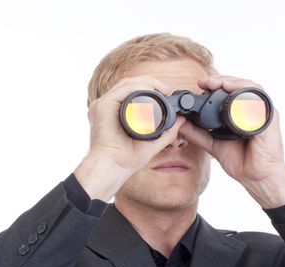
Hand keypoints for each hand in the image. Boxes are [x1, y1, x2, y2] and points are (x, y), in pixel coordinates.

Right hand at [74, 75, 185, 200]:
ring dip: (147, 82)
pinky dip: (138, 86)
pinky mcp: (102, 106)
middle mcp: (108, 106)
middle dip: (151, 82)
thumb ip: (167, 132)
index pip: (133, 90)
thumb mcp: (153, 142)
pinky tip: (151, 91)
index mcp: (116, 111)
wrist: (114, 167)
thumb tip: (182, 120)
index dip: (151, 87)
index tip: (167, 93)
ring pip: (128, 83)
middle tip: (167, 90)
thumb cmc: (127, 159)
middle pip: (131, 83)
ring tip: (163, 89)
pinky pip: (122, 89)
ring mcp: (104, 104)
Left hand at [179, 75, 284, 207]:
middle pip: (240, 85)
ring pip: (250, 87)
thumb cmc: (242, 161)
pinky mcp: (269, 118)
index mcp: (242, 113)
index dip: (216, 84)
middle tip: (205, 82)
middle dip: (222, 80)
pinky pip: (259, 99)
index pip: (231, 91)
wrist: (256, 177)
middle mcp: (254, 110)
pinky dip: (245, 91)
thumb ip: (198, 134)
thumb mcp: (214, 144)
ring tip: (217, 83)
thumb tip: (181, 124)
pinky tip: (232, 90)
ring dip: (232, 81)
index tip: (200, 84)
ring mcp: (263, 113)